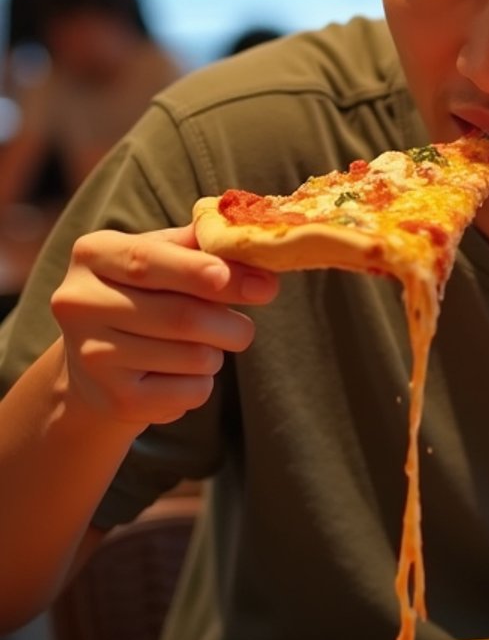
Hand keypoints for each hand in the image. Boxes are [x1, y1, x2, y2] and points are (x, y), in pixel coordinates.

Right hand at [50, 225, 278, 429]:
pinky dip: (202, 383)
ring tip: (200, 347)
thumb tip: (251, 240)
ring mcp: (93, 355)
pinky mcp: (115, 399)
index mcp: (92, 254)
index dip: (201, 273)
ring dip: (216, 353)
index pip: (148, 261)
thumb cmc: (142, 295)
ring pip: (194, 357)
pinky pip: (190, 392)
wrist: (96, 364)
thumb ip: (200, 245)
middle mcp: (80, 303)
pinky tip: (179, 374)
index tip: (258, 284)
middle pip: (182, 316)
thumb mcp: (161, 256)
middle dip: (232, 324)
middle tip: (246, 327)